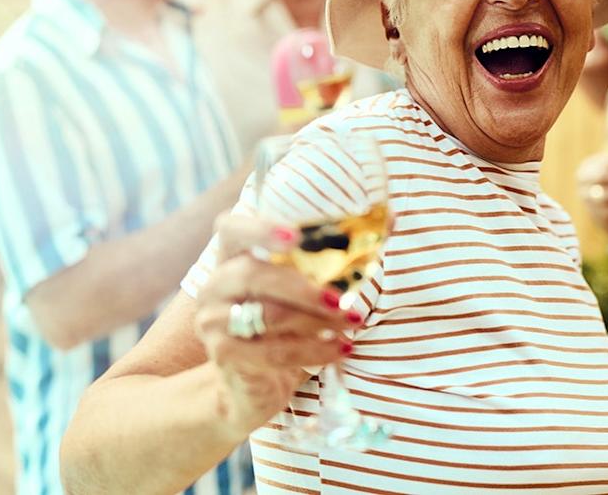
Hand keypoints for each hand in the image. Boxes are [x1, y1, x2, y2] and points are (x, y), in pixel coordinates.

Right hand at [193, 213, 356, 437]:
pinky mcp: (225, 356)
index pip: (230, 228)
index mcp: (232, 257)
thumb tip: (392, 220)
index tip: (296, 235)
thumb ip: (339, 255)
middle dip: (304, 287)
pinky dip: (313, 351)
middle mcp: (215, 285)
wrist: (250, 388)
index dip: (260, 228)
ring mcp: (214, 322)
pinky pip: (274, 351)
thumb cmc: (286, 328)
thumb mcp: (305, 290)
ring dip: (317, 321)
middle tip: (343, 300)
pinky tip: (341, 350)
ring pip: (268, 315)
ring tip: (352, 324)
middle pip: (253, 274)